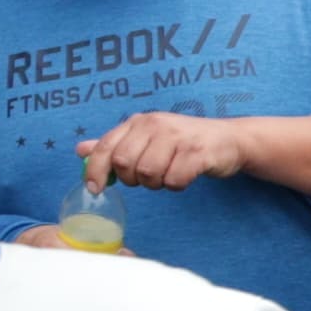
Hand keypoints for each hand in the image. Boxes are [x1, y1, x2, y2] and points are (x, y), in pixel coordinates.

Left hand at [81, 115, 246, 192]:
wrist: (229, 140)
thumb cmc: (183, 142)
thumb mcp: (147, 139)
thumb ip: (115, 145)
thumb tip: (81, 150)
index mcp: (139, 121)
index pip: (106, 147)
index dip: (95, 171)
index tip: (95, 189)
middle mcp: (156, 124)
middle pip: (126, 164)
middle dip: (134, 179)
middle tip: (148, 176)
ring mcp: (178, 137)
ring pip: (149, 175)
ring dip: (157, 184)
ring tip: (168, 174)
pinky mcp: (198, 152)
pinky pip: (174, 181)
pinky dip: (177, 185)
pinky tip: (185, 175)